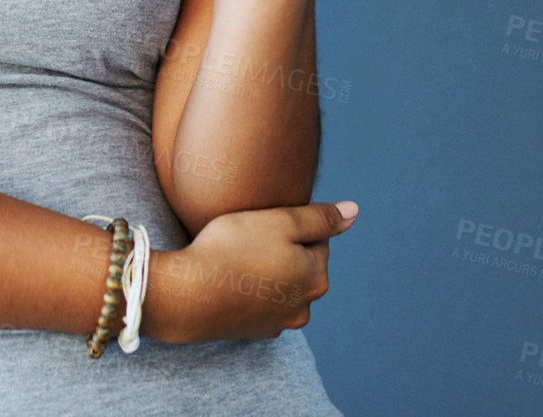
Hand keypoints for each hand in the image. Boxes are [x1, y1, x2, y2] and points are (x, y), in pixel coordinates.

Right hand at [141, 200, 357, 342]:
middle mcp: (304, 307)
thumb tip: (354, 211)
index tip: (264, 222)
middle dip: (280, 247)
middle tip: (248, 237)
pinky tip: (230, 278)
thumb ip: (321, 217)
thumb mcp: (281, 221)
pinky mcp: (253, 330)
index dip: (288, 222)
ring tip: (236, 258)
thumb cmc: (233, 249)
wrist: (188, 295)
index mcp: (317, 278)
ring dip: (265, 268)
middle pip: (299, 262)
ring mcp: (278, 323)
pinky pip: (259, 300)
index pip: (316, 238)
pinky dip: (250, 287)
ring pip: (279, 282)